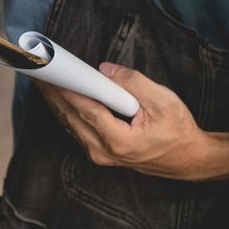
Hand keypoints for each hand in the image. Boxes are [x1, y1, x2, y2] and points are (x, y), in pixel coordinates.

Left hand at [42, 63, 219, 180]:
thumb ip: (132, 83)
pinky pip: (77, 129)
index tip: (53, 73)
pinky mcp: (101, 153)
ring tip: (44, 78)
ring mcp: (101, 155)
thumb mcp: (163, 101)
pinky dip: (67, 111)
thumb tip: (104, 70)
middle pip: (72, 117)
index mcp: (121, 141)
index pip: (86, 110)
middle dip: (55, 92)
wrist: (188, 158)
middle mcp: (105, 152)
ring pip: (71, 124)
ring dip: (56, 101)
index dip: (67, 89)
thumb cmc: (178, 131)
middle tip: (41, 70)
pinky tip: (59, 96)